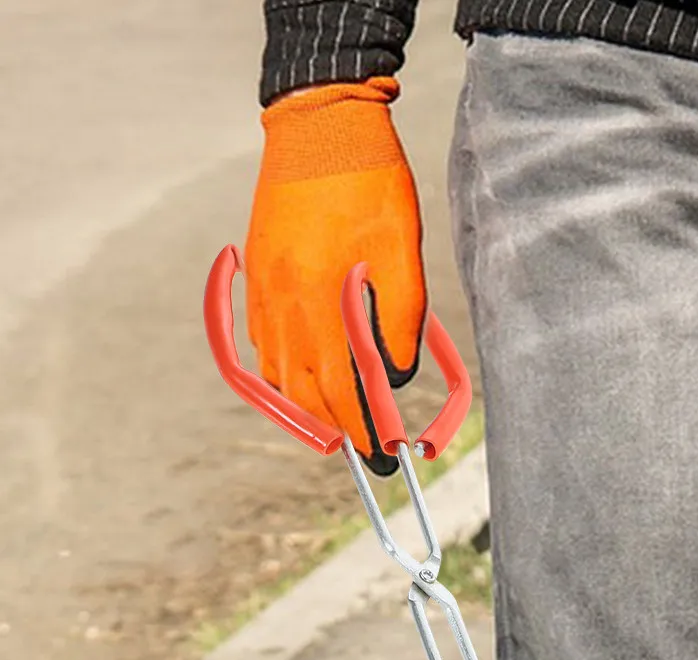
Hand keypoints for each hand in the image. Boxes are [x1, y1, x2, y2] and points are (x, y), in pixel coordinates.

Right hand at [244, 77, 425, 471]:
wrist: (321, 125)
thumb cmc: (370, 185)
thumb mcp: (403, 256)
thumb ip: (400, 323)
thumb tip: (394, 378)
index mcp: (317, 303)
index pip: (339, 392)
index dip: (362, 431)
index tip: (384, 458)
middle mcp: (281, 305)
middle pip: (302, 394)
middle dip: (334, 429)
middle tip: (366, 448)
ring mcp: (263, 290)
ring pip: (276, 373)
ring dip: (306, 405)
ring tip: (339, 420)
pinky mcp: (257, 274)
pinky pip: (262, 342)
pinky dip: (284, 370)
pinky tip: (308, 373)